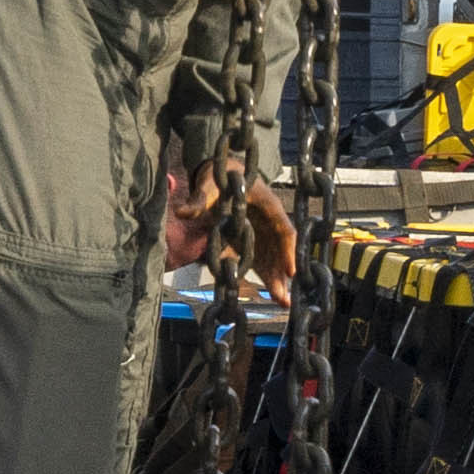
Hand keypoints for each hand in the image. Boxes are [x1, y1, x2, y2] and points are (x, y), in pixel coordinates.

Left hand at [162, 165, 301, 287]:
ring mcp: (263, 232)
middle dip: (283, 274)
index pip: (284, 230)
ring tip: (282, 303)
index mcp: (268, 204)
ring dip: (277, 280)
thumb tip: (182, 212)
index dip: (288, 251)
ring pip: (273, 259)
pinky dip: (267, 276)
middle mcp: (270, 220)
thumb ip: (199, 199)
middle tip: (284, 298)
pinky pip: (262, 260)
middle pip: (281, 250)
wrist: (222, 170)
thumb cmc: (220, 174)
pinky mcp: (253, 240)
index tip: (291, 270)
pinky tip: (272, 294)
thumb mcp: (210, 184)